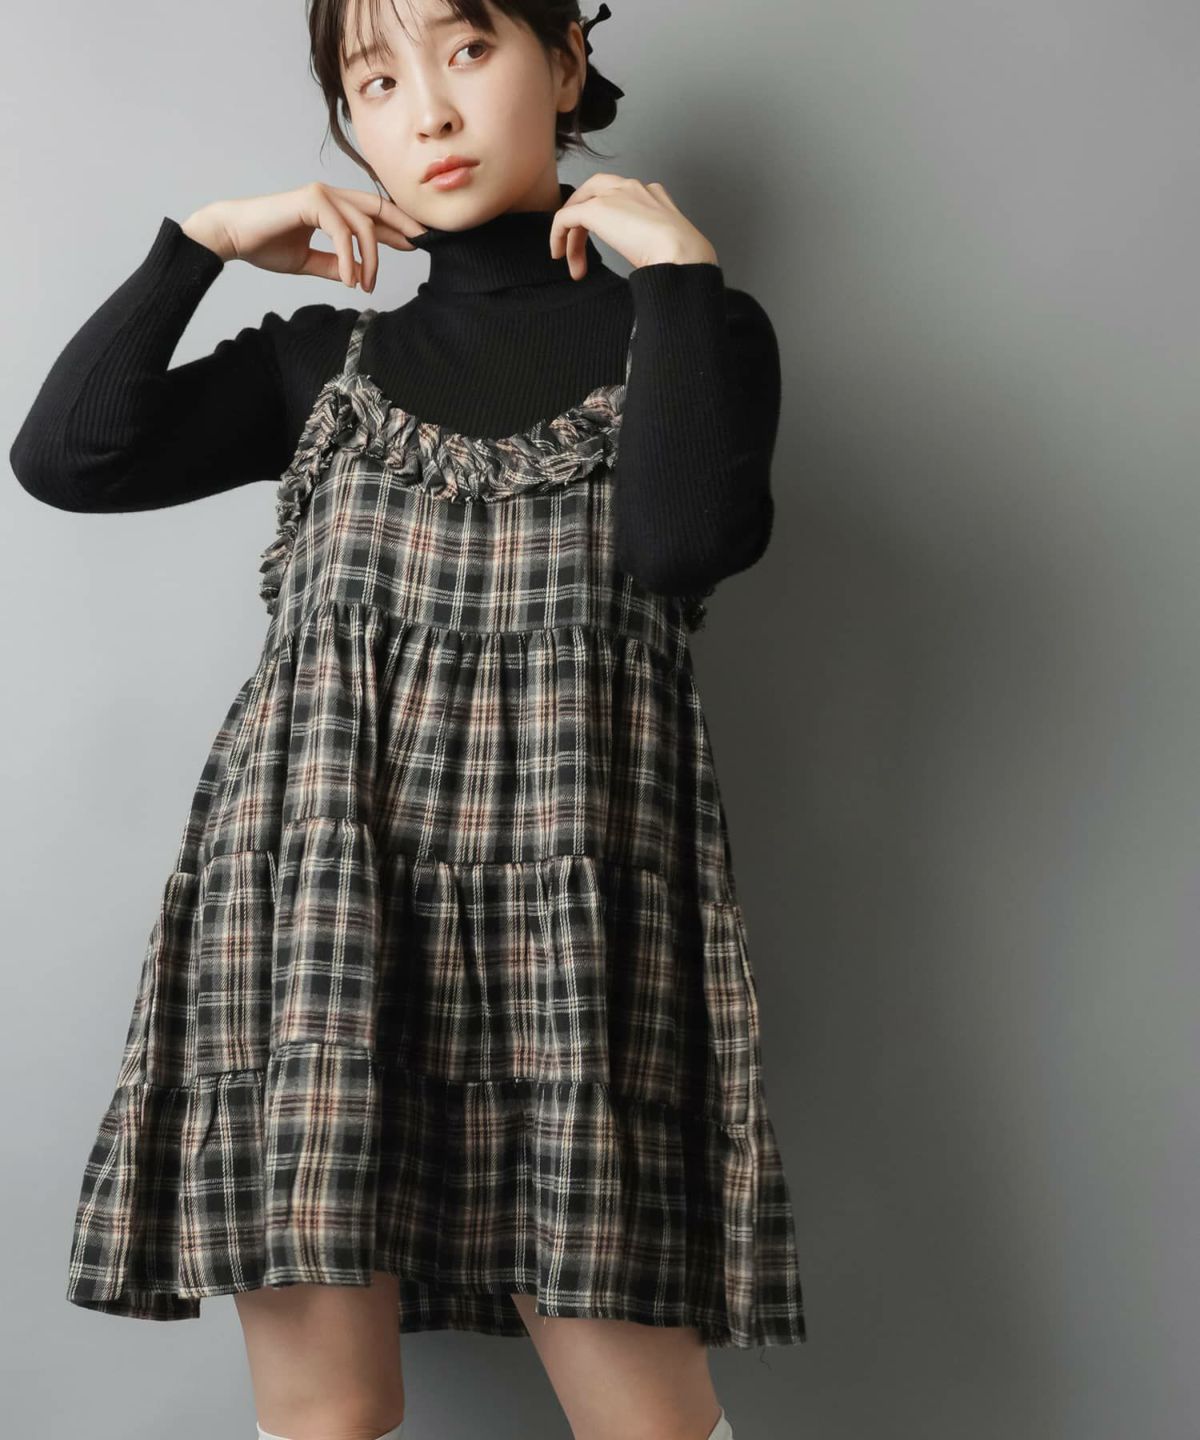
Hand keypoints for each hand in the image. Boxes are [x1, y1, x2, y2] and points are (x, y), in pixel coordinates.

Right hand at [181, 183, 427, 291]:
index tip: (415, 244)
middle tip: (422, 244)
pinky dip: (349, 258)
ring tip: (366, 285)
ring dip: (370, 259)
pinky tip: (350, 279)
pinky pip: (342, 232)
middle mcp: (329, 195)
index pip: (372, 214)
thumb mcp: (309, 261)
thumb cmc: (265, 245)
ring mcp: (321, 194)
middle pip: (377, 208)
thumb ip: (334, 265)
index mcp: (331, 207)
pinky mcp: (311, 200)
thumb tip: (357, 276)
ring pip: (363, 225)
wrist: (233, 237)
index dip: (396, 228)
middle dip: (403, 225)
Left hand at [548, 174, 719, 279]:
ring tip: (572, 264)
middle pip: (595, 194)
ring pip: (580, 205)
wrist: (682, 255)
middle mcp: (632, 188)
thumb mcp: (665, 246)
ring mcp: (614, 194)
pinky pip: (565, 217)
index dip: (606, 221)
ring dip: (572, 236)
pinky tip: (559, 254)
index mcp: (652, 195)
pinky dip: (557, 235)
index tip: (604, 248)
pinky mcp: (597, 208)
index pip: (619, 197)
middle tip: (577, 250)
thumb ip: (651, 244)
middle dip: (582, 221)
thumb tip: (647, 264)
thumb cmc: (681, 258)